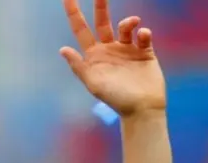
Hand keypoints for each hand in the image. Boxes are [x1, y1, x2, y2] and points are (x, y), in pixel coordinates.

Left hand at [60, 0, 164, 116]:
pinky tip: (144, 36)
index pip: (81, 30)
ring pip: (125, 27)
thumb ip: (79, 66)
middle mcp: (109, 49)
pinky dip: (144, 33)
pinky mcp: (145, 52)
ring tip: (133, 23)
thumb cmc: (115, 98)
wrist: (141, 108)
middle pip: (102, 22)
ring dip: (128, 22)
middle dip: (101, 6)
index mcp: (93, 55)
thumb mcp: (93, 83)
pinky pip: (143, 37)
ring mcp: (127, 49)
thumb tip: (62, 49)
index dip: (74, 13)